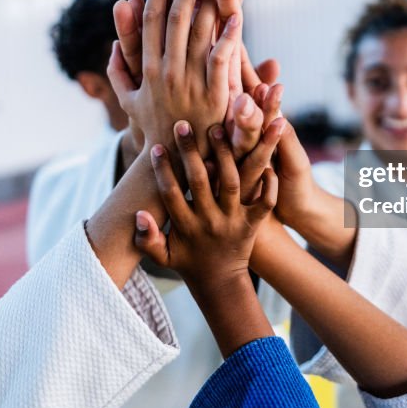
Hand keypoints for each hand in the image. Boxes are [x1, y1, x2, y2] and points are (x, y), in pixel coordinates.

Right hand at [108, 0, 239, 154]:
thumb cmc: (154, 133)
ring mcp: (189, 82)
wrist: (173, 169)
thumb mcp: (128, 103)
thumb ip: (118, 72)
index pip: (152, 19)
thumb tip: (112, 44)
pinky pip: (221, 61)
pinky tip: (237, 14)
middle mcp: (166, 71)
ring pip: (199, 30)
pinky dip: (229, 37)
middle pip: (177, 16)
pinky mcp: (213, 97)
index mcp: (147, 68)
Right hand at [135, 122, 279, 286]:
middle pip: (199, 181)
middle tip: (183, 125)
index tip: (155, 146)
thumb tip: (138, 214)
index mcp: (186, 226)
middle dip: (190, 152)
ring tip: (218, 128)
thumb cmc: (188, 262)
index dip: (162, 170)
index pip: (171, 194)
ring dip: (225, 155)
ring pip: (231, 183)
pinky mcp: (254, 222)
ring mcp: (234, 220)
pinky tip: (265, 158)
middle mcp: (210, 221)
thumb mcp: (163, 255)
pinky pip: (265, 201)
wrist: (221, 282)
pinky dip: (268, 182)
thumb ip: (147, 238)